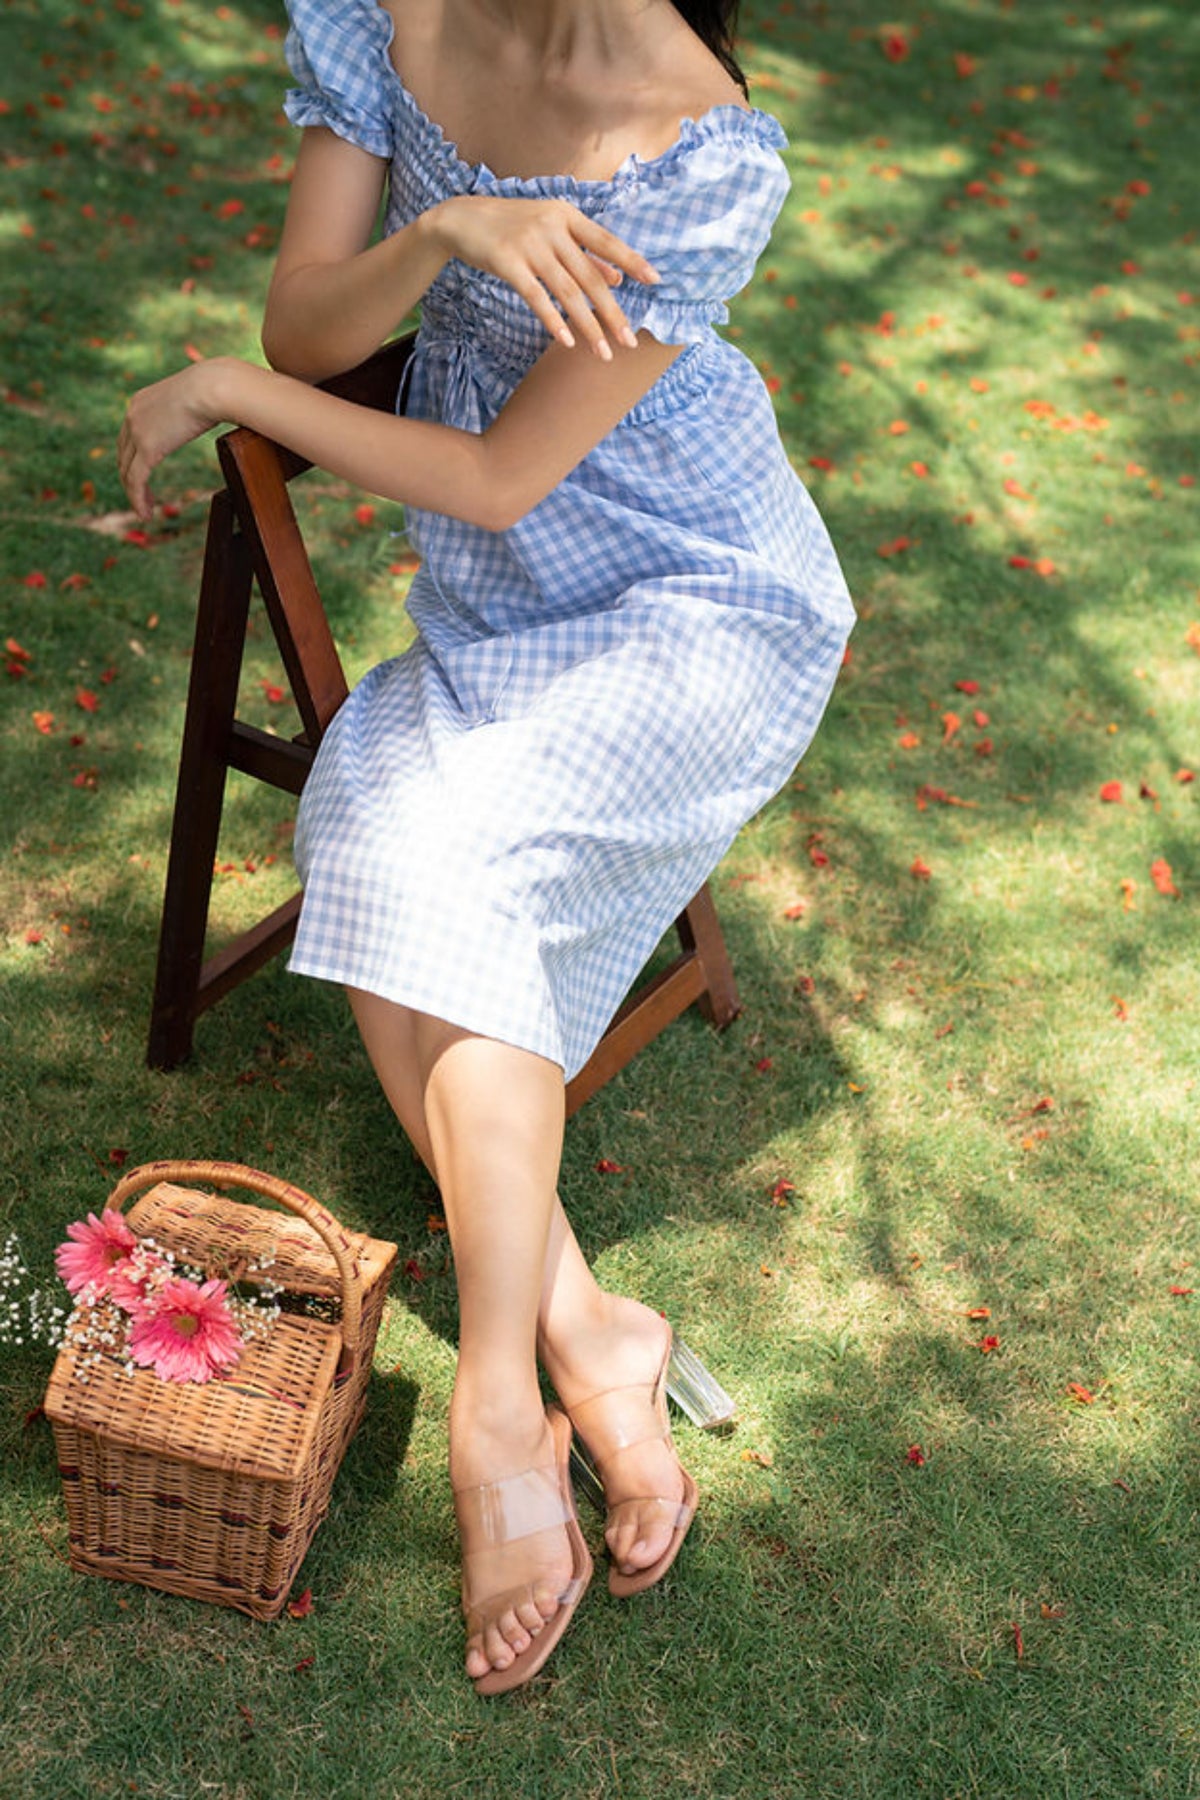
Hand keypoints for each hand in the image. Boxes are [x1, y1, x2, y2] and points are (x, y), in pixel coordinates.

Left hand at [117, 359, 230, 518]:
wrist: (213, 386)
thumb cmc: (215, 388)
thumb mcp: (195, 397)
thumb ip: (191, 407)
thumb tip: (208, 409)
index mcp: (141, 402)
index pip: (129, 436)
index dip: (133, 458)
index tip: (144, 474)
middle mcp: (132, 416)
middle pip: (123, 455)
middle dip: (131, 479)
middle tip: (144, 497)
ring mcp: (137, 433)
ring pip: (127, 472)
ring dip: (135, 494)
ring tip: (145, 511)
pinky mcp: (147, 449)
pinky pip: (136, 481)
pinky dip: (138, 499)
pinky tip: (146, 514)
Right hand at [426, 196, 658, 360]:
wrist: (461, 218)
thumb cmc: (512, 227)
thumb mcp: (551, 231)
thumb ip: (584, 253)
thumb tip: (618, 278)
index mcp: (567, 215)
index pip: (606, 241)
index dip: (632, 260)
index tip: (656, 281)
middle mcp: (552, 226)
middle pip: (589, 276)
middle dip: (611, 312)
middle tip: (628, 342)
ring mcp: (529, 243)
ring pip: (567, 292)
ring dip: (587, 326)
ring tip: (602, 352)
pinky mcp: (507, 262)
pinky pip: (536, 297)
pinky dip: (554, 321)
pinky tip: (568, 341)